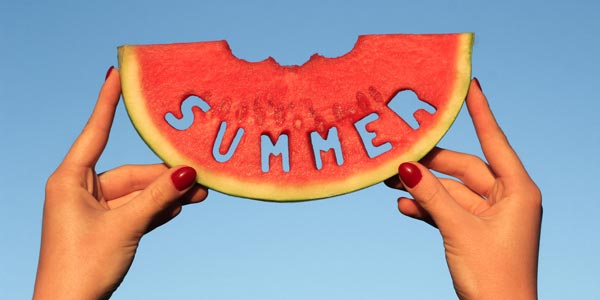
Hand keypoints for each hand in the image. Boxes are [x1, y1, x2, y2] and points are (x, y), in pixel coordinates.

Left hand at [33, 67, 208, 299]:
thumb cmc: (82, 265)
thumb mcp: (125, 226)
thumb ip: (158, 197)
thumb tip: (189, 173)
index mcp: (70, 180)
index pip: (95, 132)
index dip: (107, 102)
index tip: (116, 74)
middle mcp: (81, 189)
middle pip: (131, 172)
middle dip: (165, 176)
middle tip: (199, 176)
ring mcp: (95, 209)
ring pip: (138, 191)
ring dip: (167, 194)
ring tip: (200, 194)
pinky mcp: (107, 226)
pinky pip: (137, 208)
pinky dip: (157, 208)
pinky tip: (180, 208)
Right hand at [386, 78, 541, 299]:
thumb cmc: (494, 276)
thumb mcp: (459, 230)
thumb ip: (431, 196)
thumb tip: (405, 167)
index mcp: (518, 191)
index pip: (494, 141)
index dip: (481, 112)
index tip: (469, 84)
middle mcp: (506, 198)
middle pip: (463, 169)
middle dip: (430, 164)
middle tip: (398, 154)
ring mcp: (489, 216)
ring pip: (451, 191)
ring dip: (423, 188)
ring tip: (390, 181)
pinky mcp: (474, 231)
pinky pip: (447, 211)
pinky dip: (427, 208)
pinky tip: (403, 207)